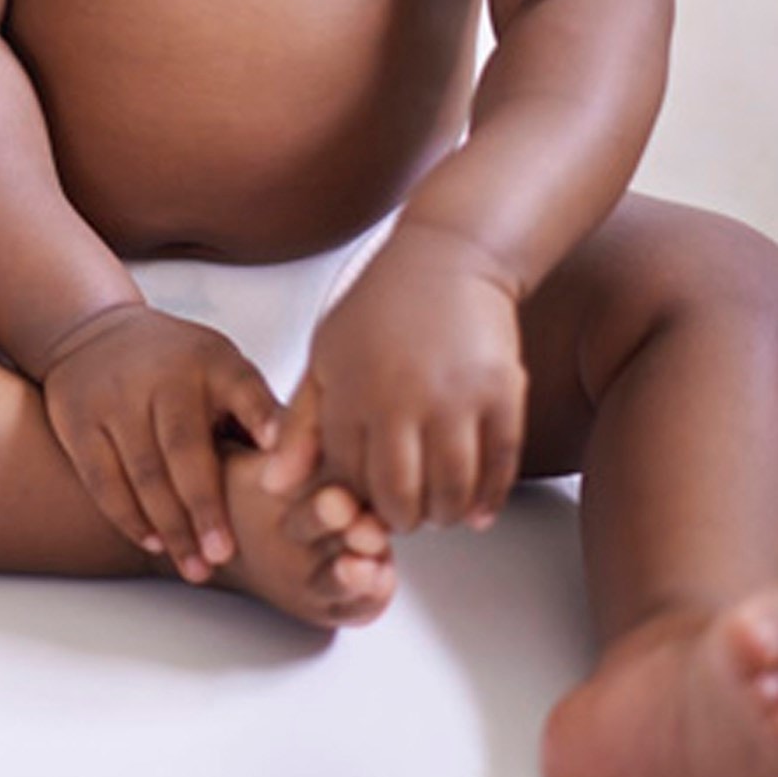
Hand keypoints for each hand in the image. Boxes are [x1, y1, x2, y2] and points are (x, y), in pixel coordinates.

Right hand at [39, 303, 280, 580]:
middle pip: (184, 449)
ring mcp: (114, 395)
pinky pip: (103, 479)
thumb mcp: (224, 370)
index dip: (261, 420)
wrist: (94, 332)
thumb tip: (318, 473)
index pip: (243, 390)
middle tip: (224, 557)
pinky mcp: (77, 418)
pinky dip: (128, 517)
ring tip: (196, 568)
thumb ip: (262, 415)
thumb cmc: (181, 368)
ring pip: (143, 473)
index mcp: (212, 362)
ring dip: (171, 526)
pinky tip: (153, 541)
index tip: (278, 461)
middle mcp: (162, 374)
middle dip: (205, 508)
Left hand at [262, 222, 527, 532]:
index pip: (346, 476)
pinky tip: (475, 512)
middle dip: (398, 518)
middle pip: (400, 496)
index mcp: (350, 388)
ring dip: (443, 515)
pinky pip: (500, 469)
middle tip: (401, 515)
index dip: (352, 499)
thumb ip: (299, 426)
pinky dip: (488, 501)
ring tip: (435, 511)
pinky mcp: (502, 395)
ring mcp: (456, 397)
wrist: (447, 259)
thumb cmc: (378, 309)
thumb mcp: (323, 359)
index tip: (359, 501)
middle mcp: (402, 396)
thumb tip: (274, 487)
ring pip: (451, 491)